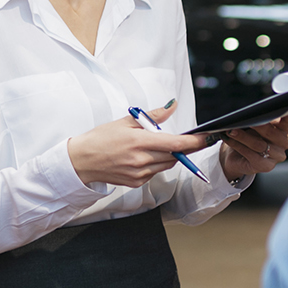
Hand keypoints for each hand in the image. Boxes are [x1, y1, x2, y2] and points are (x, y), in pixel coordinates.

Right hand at [67, 104, 209, 187]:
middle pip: (175, 156)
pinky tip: (142, 157)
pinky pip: (155, 172)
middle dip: (183, 147)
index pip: (175, 143)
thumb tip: (172, 105)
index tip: (206, 138)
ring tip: (153, 145)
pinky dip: (155, 163)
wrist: (81, 161)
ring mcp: (139, 174)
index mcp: (139, 142)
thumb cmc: (101, 138)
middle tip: (185, 139)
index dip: (194, 142)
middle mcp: (141, 160)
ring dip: (168, 155)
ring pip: (167, 164)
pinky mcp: (136, 182)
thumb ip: (153, 115)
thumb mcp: (125, 121)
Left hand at [217, 113, 287, 181]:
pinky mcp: (266, 166)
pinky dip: (238, 146)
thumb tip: (249, 115)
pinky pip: (251, 155)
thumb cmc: (248, 135)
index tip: (286, 110)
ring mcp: (277, 156)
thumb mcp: (254, 124)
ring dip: (242, 137)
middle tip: (246, 119)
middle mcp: (284, 143)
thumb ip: (258, 118)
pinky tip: (229, 139)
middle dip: (257, 126)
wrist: (236, 156)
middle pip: (272, 133)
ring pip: (259, 145)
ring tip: (230, 131)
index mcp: (284, 129)